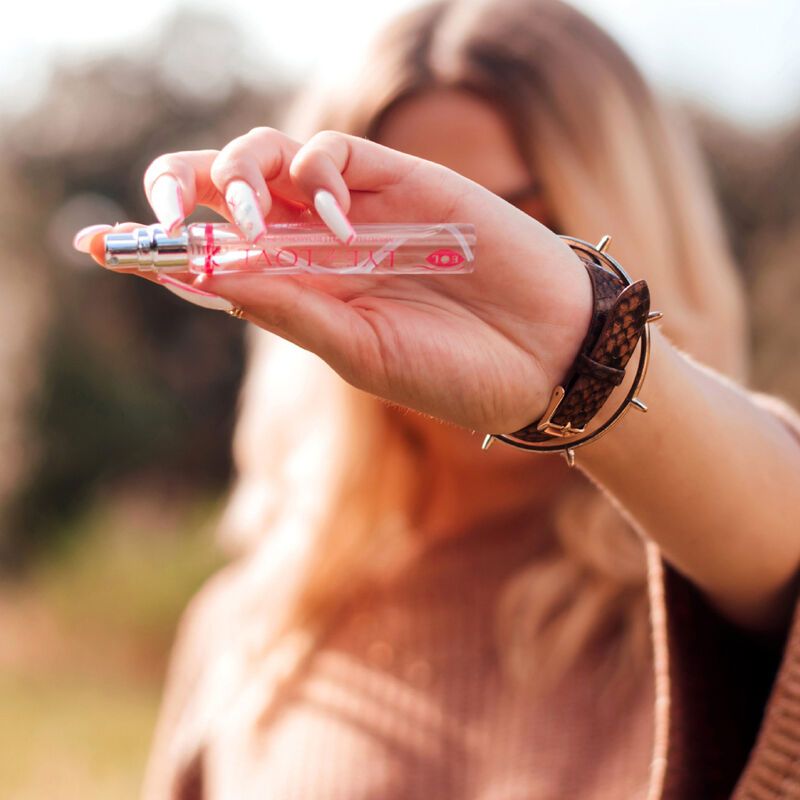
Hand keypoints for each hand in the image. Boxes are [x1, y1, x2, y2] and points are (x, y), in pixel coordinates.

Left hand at [81, 127, 591, 434]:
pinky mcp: (402, 182)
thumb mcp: (359, 352)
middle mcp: (319, 249)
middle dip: (182, 192)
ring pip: (268, 161)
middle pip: (226, 198)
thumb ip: (288, 309)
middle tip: (166, 214)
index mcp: (301, 296)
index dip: (157, 250)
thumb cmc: (452, 369)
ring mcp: (358, 212)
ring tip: (249, 213)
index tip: (100, 247)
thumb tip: (208, 273)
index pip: (214, 260)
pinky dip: (315, 173)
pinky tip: (334, 215)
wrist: (540, 354)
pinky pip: (334, 154)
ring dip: (238, 173)